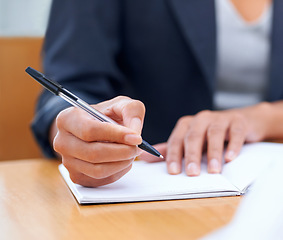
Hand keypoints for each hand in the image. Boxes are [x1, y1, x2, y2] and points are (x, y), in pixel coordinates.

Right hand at [51, 96, 144, 186]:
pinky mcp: (77, 176)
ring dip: (122, 163)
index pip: (90, 130)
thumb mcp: (121, 104)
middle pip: (93, 153)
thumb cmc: (106, 115)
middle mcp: (62, 141)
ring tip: (132, 153)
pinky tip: (123, 160)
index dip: (116, 135)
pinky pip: (101, 180)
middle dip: (122, 152)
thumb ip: (131, 111)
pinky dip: (118, 172)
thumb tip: (135, 133)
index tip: (136, 137)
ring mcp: (67, 161)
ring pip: (97, 170)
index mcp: (68, 118)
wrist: (94, 128)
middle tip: (137, 147)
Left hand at [142, 102, 275, 175]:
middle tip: (192, 173)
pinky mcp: (238, 121)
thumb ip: (171, 149)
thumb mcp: (191, 142)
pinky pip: (235, 132)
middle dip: (191, 155)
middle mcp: (201, 119)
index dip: (174, 155)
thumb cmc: (212, 135)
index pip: (176, 140)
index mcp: (187, 125)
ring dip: (213, 152)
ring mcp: (220, 118)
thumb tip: (145, 157)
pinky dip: (232, 145)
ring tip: (213, 170)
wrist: (242, 122)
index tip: (174, 171)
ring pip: (213, 134)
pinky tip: (230, 158)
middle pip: (193, 136)